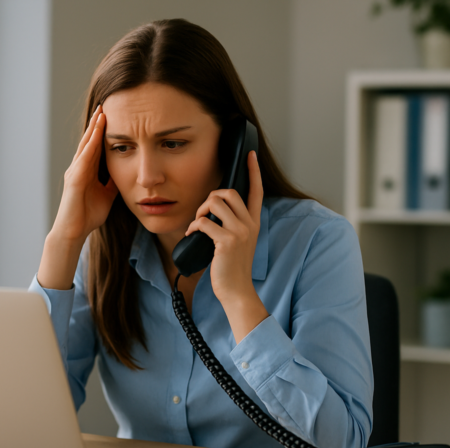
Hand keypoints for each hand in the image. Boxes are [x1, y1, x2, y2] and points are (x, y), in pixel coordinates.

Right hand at [51, 105, 117, 243]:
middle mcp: (78, 168)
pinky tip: (96, 134)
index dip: (102, 131)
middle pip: (88, 141)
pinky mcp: (74, 180)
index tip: (111, 115)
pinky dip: (90, 145)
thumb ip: (112, 183)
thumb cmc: (88, 216)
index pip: (96, 147)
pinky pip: (84, 158)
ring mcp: (75, 172)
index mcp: (86, 171)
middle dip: (96, 123)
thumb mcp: (107, 196)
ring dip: (93, 129)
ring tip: (100, 112)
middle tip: (104, 104)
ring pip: (85, 145)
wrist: (74, 232)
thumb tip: (124, 174)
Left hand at [184, 151, 267, 341]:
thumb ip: (232, 225)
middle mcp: (249, 225)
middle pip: (229, 192)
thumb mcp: (238, 243)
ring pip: (215, 202)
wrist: (236, 291)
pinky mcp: (226, 242)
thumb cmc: (232, 268)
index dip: (253, 171)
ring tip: (197, 225)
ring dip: (200, 210)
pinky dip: (193, 227)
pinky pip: (204, 222)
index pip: (257, 191)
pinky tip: (192, 235)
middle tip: (203, 212)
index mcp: (254, 223)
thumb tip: (213, 211)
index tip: (250, 154)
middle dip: (210, 197)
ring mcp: (239, 233)